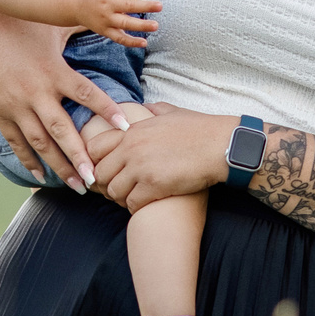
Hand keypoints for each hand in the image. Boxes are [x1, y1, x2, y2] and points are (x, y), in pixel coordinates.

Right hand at [0, 0, 130, 189]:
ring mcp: (16, 105)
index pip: (86, 92)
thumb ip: (80, 28)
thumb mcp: (51, 26)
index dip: (106, 109)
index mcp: (53, 70)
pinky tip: (43, 177)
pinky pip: (17, 142)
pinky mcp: (1, 113)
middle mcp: (36, 91)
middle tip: (95, 179)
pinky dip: (29, 161)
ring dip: (59, 166)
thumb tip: (111, 21)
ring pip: (40, 142)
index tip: (126, 126)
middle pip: (61, 128)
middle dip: (78, 155)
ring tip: (77, 186)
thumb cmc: (20, 28)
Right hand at [70, 0, 159, 49]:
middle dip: (144, 6)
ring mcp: (106, 18)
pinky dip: (131, 42)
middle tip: (160, 5)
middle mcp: (107, 3)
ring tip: (155, 25)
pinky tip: (144, 42)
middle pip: (128, 5)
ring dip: (141, 25)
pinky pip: (119, 38)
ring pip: (125, 23)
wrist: (72, 4)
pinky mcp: (104, 30)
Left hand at [85, 102, 230, 209]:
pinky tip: (146, 204)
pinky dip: (136, 207)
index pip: (93, 148)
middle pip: (99, 173)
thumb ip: (151, 110)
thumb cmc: (200, 129)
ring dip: (121, 198)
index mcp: (132, 131)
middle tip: (119, 189)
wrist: (221, 146)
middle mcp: (132, 148)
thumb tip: (144, 107)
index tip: (106, 171)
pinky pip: (132, 203)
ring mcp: (141, 167)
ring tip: (133, 198)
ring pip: (113, 191)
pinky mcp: (154, 185)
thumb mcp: (171, 112)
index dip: (96, 162)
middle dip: (106, 184)